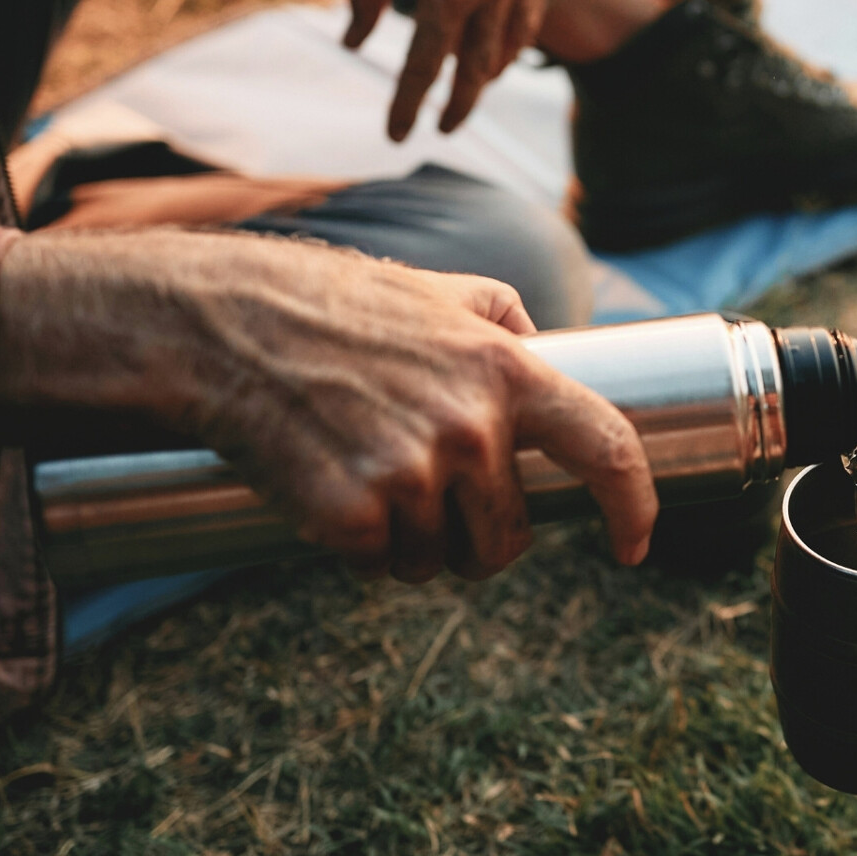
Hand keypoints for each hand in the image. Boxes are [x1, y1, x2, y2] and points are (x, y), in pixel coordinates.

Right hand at [0, 228, 655, 580]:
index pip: (606, 448)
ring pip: (440, 561)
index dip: (633, 506)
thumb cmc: (329, 305)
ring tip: (369, 485)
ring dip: (413, 547)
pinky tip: (329, 500)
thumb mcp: (434, 289)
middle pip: (508, 536)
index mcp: (507, 369)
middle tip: (427, 502)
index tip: (635, 546)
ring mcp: (414, 474)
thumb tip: (548, 347)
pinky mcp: (354, 515)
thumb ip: (502, 316)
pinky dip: (359, 551)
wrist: (221, 327)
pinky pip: (379, 567)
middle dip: (477, 537)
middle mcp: (472, 427)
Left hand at [346, 0, 553, 140]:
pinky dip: (514, 45)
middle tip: (442, 129)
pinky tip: (498, 54)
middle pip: (475, 73)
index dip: (407, 106)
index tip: (396, 134)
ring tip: (467, 91)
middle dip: (457, 108)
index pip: (425, 67)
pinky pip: (531, 19)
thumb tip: (355, 41)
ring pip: (509, 50)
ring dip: (485, 78)